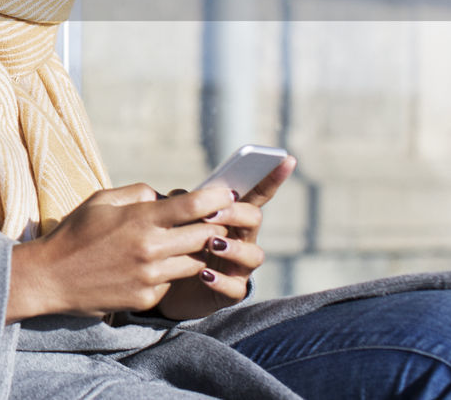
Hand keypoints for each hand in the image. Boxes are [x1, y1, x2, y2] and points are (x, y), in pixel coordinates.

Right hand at [5, 183, 235, 322]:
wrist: (50, 277)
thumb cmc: (74, 233)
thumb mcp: (101, 200)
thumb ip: (138, 193)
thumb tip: (167, 196)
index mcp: (140, 220)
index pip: (195, 206)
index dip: (218, 198)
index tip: (227, 194)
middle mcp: (151, 249)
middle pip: (207, 236)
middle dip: (215, 226)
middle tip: (214, 220)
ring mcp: (151, 277)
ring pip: (197, 262)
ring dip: (197, 251)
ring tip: (186, 242)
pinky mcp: (148, 298)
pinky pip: (174, 281)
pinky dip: (172, 271)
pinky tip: (155, 265)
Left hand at [156, 155, 296, 320]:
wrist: (164, 282)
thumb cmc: (176, 243)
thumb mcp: (179, 219)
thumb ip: (184, 204)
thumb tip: (180, 195)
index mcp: (232, 216)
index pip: (255, 194)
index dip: (271, 177)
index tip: (285, 158)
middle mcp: (242, 239)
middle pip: (254, 219)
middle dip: (236, 213)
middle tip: (211, 214)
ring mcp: (239, 266)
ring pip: (253, 255)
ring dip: (234, 248)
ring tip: (212, 244)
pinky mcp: (230, 291)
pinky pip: (234, 288)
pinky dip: (220, 280)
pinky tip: (204, 274)